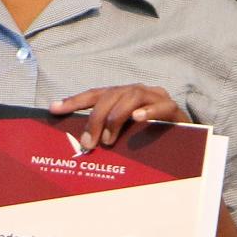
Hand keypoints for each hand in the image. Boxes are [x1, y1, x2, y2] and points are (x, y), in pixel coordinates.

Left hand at [49, 84, 188, 148]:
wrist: (183, 138)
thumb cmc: (147, 137)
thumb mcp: (123, 135)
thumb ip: (105, 134)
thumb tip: (81, 144)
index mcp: (120, 96)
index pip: (93, 95)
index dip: (73, 101)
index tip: (53, 110)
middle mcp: (136, 91)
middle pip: (111, 95)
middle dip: (95, 118)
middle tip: (89, 143)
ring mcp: (155, 97)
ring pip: (132, 97)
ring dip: (117, 117)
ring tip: (109, 139)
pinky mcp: (172, 108)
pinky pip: (161, 106)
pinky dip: (148, 112)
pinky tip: (138, 119)